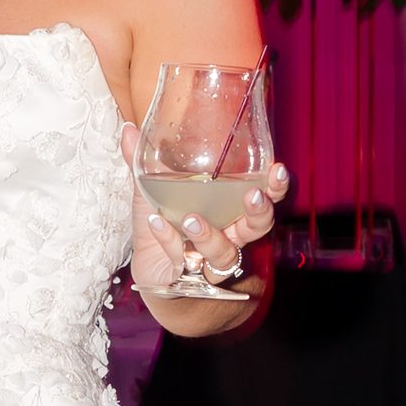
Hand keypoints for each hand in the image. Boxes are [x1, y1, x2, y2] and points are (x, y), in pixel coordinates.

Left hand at [123, 126, 289, 304]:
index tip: (277, 169)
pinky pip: (183, 258)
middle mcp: (229, 235)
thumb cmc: (163, 228)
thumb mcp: (151, 192)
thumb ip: (143, 164)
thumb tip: (128, 130)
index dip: (276, 186)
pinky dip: (168, 240)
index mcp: (230, 210)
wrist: (153, 273)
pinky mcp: (188, 276)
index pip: (264, 197)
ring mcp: (211, 258)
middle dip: (259, 211)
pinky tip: (156, 223)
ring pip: (224, 252)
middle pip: (258, 226)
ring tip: (191, 218)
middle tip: (252, 196)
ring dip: (209, 234)